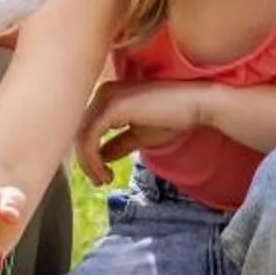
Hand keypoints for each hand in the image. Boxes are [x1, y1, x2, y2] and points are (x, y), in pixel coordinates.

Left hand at [73, 78, 201, 183]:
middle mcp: (103, 92)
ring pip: (81, 136)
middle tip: (100, 182)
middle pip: (79, 131)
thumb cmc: (173, 117)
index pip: (86, 127)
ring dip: (88, 164)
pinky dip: (92, 159)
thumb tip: (100, 158)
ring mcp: (105, 97)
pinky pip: (90, 137)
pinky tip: (105, 173)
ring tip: (103, 180)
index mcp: (107, 96)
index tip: (100, 175)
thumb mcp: (139, 135)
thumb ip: (117, 144)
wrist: (196, 104)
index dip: (87, 154)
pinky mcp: (111, 106)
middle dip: (85, 161)